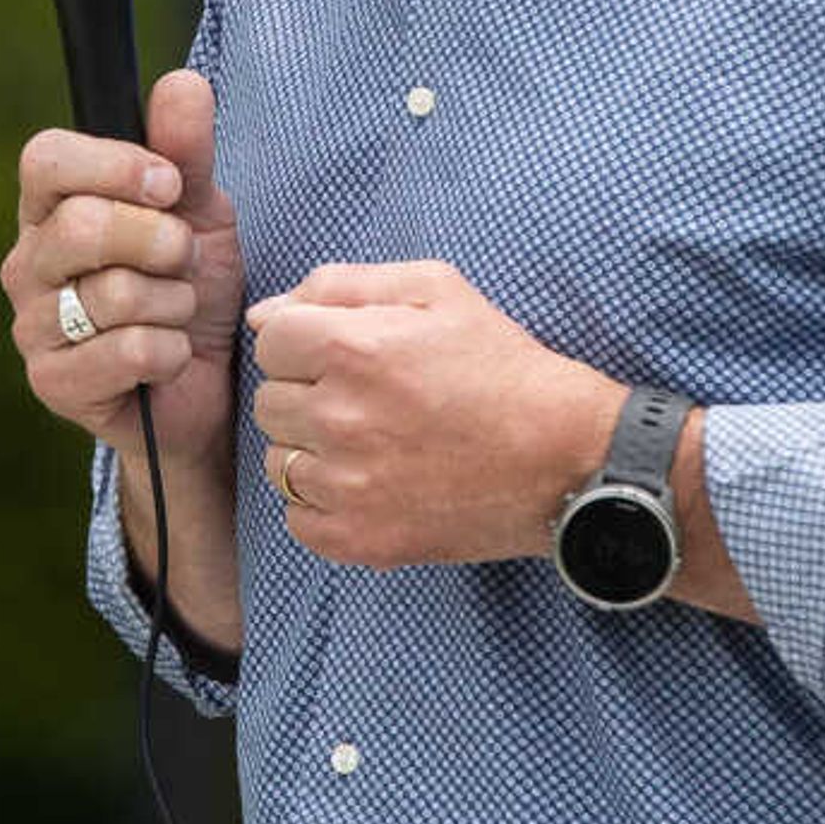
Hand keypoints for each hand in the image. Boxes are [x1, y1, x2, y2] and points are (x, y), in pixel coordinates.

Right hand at [2, 70, 242, 461]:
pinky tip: (168, 357)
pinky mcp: (52, 382)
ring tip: (176, 313)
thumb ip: (186, 151)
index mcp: (50, 208)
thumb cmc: (190, 287)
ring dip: (173, 302)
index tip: (169, 185)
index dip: (115, 166)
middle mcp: (27, 263)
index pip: (45, 160)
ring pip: (114, 293)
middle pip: (83, 225)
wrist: (206, 385)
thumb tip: (182, 82)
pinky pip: (127, 350)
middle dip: (162, 242)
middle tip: (183, 259)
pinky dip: (171, 351)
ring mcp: (32, 325)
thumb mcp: (199, 211)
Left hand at [242, 261, 619, 570]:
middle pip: (269, 401)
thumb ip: (339, 285)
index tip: (348, 356)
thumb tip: (263, 315)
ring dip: (311, 450)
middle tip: (368, 400)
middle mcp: (339, 417)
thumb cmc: (500, 365)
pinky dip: (323, 503)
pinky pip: (297, 516)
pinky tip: (369, 484)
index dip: (306, 343)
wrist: (561, 457)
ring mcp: (347, 485)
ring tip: (371, 443)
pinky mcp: (359, 538)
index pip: (269, 340)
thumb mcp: (435, 289)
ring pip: (278, 460)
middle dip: (308, 394)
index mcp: (352, 349)